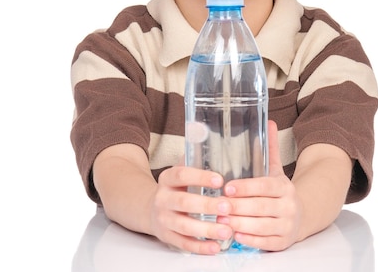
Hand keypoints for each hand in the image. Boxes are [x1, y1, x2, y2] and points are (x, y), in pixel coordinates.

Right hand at [93, 144, 233, 255]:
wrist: (148, 208)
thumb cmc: (176, 188)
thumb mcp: (181, 171)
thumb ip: (195, 158)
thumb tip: (208, 131)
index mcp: (167, 178)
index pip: (182, 174)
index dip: (200, 177)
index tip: (220, 179)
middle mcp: (163, 198)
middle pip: (184, 202)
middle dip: (207, 206)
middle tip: (228, 207)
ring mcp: (163, 219)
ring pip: (184, 226)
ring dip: (206, 229)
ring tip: (226, 230)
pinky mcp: (166, 236)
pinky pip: (183, 243)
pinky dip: (200, 247)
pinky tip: (215, 247)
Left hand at [221, 120, 302, 250]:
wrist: (302, 215)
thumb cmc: (280, 192)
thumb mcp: (275, 170)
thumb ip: (269, 148)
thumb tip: (268, 121)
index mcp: (284, 186)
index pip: (264, 186)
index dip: (245, 187)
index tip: (226, 188)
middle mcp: (288, 206)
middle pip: (261, 207)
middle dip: (237, 207)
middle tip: (217, 205)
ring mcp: (287, 225)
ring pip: (261, 226)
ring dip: (239, 224)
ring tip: (221, 220)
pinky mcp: (283, 242)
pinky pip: (265, 242)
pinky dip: (249, 239)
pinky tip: (235, 235)